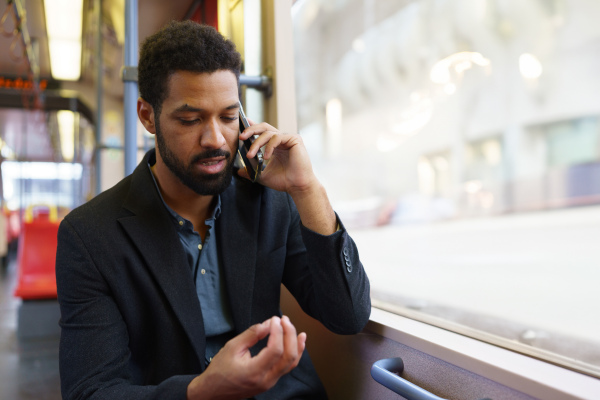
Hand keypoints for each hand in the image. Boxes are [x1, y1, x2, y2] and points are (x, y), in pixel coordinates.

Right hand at [186, 316, 305, 399]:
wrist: (213, 392)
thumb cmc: (220, 371)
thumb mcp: (232, 347)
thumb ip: (252, 335)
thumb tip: (268, 324)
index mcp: (254, 372)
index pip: (275, 350)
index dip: (278, 332)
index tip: (274, 319)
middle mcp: (266, 380)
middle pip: (288, 356)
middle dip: (289, 334)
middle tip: (283, 319)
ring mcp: (270, 382)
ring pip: (292, 362)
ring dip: (295, 342)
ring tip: (291, 326)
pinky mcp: (271, 380)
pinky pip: (288, 366)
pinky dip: (295, 352)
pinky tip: (298, 341)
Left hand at [238, 121, 317, 195]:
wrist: (297, 186)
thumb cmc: (283, 181)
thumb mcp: (262, 175)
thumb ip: (251, 171)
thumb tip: (239, 171)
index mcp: (275, 145)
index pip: (262, 132)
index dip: (252, 127)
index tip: (241, 126)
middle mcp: (281, 140)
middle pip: (264, 127)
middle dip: (251, 130)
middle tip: (241, 137)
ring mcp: (288, 139)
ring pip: (268, 133)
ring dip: (257, 143)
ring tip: (251, 155)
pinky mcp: (294, 139)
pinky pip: (277, 137)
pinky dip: (269, 146)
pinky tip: (266, 157)